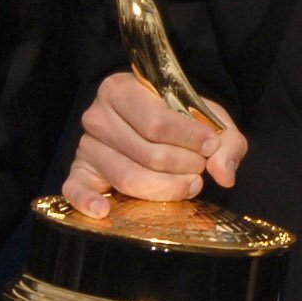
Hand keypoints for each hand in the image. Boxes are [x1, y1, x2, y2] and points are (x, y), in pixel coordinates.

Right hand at [60, 72, 246, 215]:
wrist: (152, 125)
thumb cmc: (179, 121)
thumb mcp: (207, 120)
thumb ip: (226, 142)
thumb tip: (224, 174)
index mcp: (122, 89)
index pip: (157, 122)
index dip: (189, 139)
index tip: (210, 146)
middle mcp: (98, 115)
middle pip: (147, 153)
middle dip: (183, 166)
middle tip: (199, 170)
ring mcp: (85, 145)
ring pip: (128, 177)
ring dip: (165, 188)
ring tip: (187, 186)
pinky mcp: (78, 172)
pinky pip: (75, 189)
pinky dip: (87, 203)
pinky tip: (105, 211)